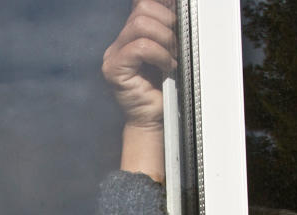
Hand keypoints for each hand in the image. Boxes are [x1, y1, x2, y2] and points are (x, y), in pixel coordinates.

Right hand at [102, 0, 176, 179]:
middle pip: (143, 9)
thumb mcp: (171, 54)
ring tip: (173, 58)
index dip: (163, 3)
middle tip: (179, 46)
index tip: (181, 8)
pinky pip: (141, 47)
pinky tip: (168, 66)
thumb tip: (183, 11)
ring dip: (165, 39)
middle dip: (169, 22)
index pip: (143, 4)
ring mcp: (113, 55)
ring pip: (141, 24)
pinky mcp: (114, 69)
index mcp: (132, 35)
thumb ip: (170, 32)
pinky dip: (160, 54)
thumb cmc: (166, 91)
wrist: (155, 122)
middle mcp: (119, 42)